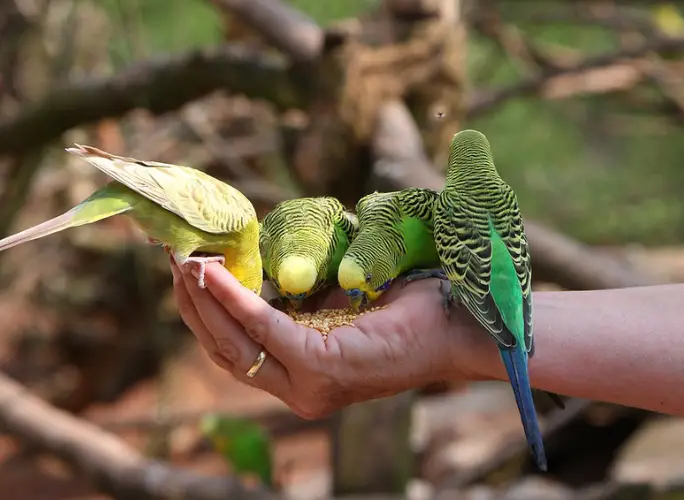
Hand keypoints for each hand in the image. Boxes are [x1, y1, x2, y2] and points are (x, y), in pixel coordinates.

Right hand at [170, 258, 457, 418]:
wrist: (453, 323)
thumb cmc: (403, 308)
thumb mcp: (336, 303)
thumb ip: (298, 301)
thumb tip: (261, 272)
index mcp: (301, 376)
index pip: (234, 350)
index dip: (202, 312)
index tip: (183, 272)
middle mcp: (298, 390)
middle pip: (224, 349)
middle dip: (192, 305)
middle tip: (172, 260)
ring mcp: (307, 386)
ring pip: (235, 343)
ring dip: (205, 299)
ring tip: (183, 261)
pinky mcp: (320, 368)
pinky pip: (264, 328)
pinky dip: (235, 300)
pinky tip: (212, 272)